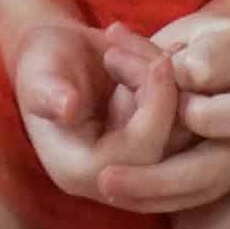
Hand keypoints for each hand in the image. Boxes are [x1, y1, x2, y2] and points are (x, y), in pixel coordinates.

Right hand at [10, 13, 182, 203]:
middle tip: (158, 53)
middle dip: (170, 95)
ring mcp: (138, 163)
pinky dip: (185, 87)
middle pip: (169, 149)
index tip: (160, 62)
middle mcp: (112, 177)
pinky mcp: (155, 145)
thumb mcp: (40, 72)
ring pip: (184, 136)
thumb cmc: (44, 60)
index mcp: (80, 171)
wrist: (58, 53)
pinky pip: (189, 124)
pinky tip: (171, 54)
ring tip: (156, 51)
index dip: (156, 107)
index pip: (138, 152)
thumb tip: (66, 108)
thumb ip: (50, 92)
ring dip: (178, 87)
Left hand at [101, 7, 229, 215]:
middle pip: (210, 172)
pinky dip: (147, 195)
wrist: (224, 68)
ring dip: (145, 192)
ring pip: (191, 193)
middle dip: (157, 179)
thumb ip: (216, 51)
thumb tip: (191, 73)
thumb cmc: (225, 45)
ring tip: (105, 183)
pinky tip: (116, 190)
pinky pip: (180, 198)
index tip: (176, 103)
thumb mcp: (226, 35)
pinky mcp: (208, 182)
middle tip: (105, 177)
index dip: (207, 112)